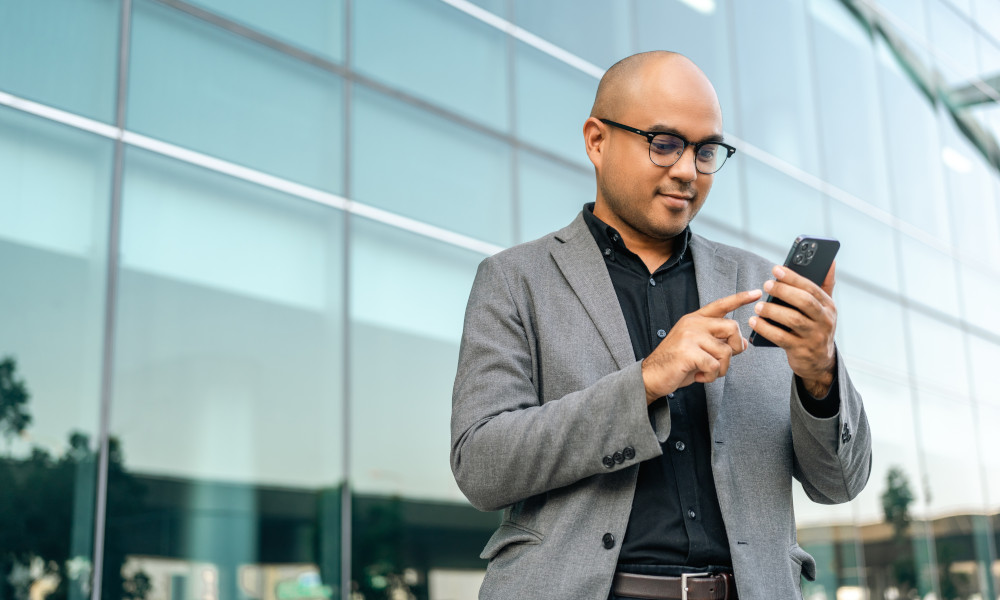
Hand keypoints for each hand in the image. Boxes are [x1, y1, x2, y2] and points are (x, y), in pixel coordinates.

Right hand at [641, 289, 761, 403]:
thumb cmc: (676, 363)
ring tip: (705, 372)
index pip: (721, 305)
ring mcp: (689, 336)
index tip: (757, 293)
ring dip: (720, 368)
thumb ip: (719, 343)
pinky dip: (710, 376)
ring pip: (726, 351)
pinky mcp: (688, 351)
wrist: (651, 376)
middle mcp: (693, 323)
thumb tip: (743, 344)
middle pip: (732, 327)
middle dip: (735, 348)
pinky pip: (714, 365)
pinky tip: (698, 377)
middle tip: (722, 361)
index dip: (740, 299)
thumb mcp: (700, 350)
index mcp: (695, 320)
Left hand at [749, 263, 836, 396]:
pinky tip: (754, 322)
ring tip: (758, 306)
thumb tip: (831, 262)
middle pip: (804, 301)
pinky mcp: (801, 350)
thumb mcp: (825, 308)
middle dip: (783, 291)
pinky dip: (766, 329)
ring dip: (772, 310)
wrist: (819, 362)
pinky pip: (781, 338)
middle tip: (766, 285)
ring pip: (793, 320)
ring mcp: (814, 336)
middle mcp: (825, 320)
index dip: (793, 277)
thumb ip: (825, 285)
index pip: (811, 288)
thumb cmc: (817, 327)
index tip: (776, 269)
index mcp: (829, 306)